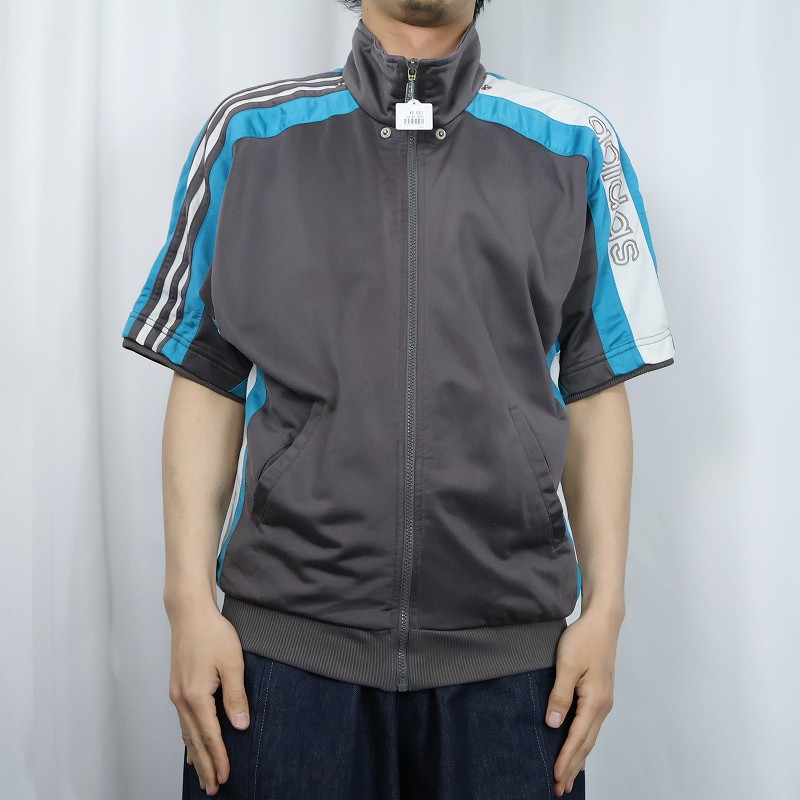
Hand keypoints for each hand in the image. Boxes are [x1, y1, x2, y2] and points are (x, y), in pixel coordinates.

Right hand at [167, 600, 250, 795]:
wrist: (189, 614)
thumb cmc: (213, 634)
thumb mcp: (232, 663)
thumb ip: (236, 696)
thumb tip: (241, 726)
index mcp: (196, 696)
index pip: (210, 736)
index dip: (219, 758)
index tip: (225, 777)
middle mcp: (182, 700)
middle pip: (194, 741)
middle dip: (205, 766)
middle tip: (213, 788)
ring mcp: (177, 695)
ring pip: (186, 734)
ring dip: (195, 756)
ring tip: (203, 776)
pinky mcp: (177, 688)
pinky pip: (183, 722)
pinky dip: (188, 740)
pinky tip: (190, 748)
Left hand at [545, 606, 622, 795]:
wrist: (603, 622)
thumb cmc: (584, 639)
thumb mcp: (567, 665)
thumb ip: (560, 695)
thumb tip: (553, 724)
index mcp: (595, 701)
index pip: (577, 737)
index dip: (566, 758)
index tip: (555, 777)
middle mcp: (602, 706)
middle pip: (586, 743)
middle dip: (573, 766)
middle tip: (559, 789)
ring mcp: (603, 701)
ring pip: (589, 736)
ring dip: (578, 757)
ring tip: (568, 776)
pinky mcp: (600, 695)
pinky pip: (590, 726)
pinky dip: (583, 742)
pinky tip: (577, 747)